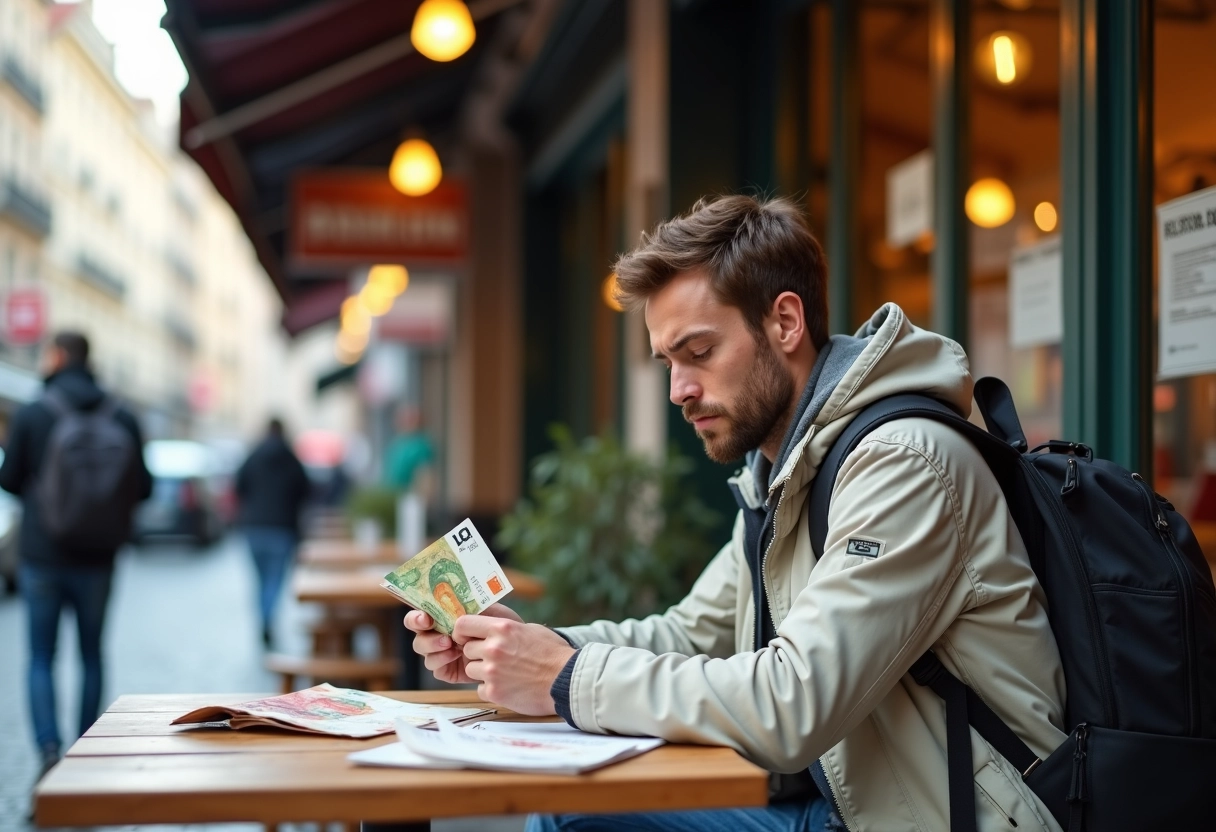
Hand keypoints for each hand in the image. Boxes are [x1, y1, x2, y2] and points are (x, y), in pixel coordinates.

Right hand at [404, 604, 522, 684]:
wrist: (516, 647)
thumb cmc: (501, 624)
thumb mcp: (487, 610)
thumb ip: (467, 607)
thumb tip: (450, 604)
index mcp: (443, 617)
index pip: (420, 615)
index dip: (417, 617)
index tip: (425, 618)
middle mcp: (438, 634)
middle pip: (418, 636)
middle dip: (426, 636)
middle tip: (444, 637)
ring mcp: (441, 653)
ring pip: (424, 652)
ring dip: (435, 648)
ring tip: (452, 646)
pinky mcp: (448, 670)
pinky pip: (436, 668)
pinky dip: (442, 661)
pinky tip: (455, 656)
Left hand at [455, 616, 575, 715]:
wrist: (567, 680)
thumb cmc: (553, 653)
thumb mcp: (529, 629)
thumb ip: (505, 628)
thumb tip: (487, 628)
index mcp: (502, 628)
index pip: (463, 624)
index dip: (461, 632)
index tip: (466, 637)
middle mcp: (493, 648)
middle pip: (467, 650)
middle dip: (478, 655)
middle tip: (496, 659)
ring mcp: (492, 671)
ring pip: (471, 670)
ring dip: (483, 672)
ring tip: (505, 673)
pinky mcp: (494, 692)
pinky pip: (480, 689)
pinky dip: (491, 689)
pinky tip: (509, 686)